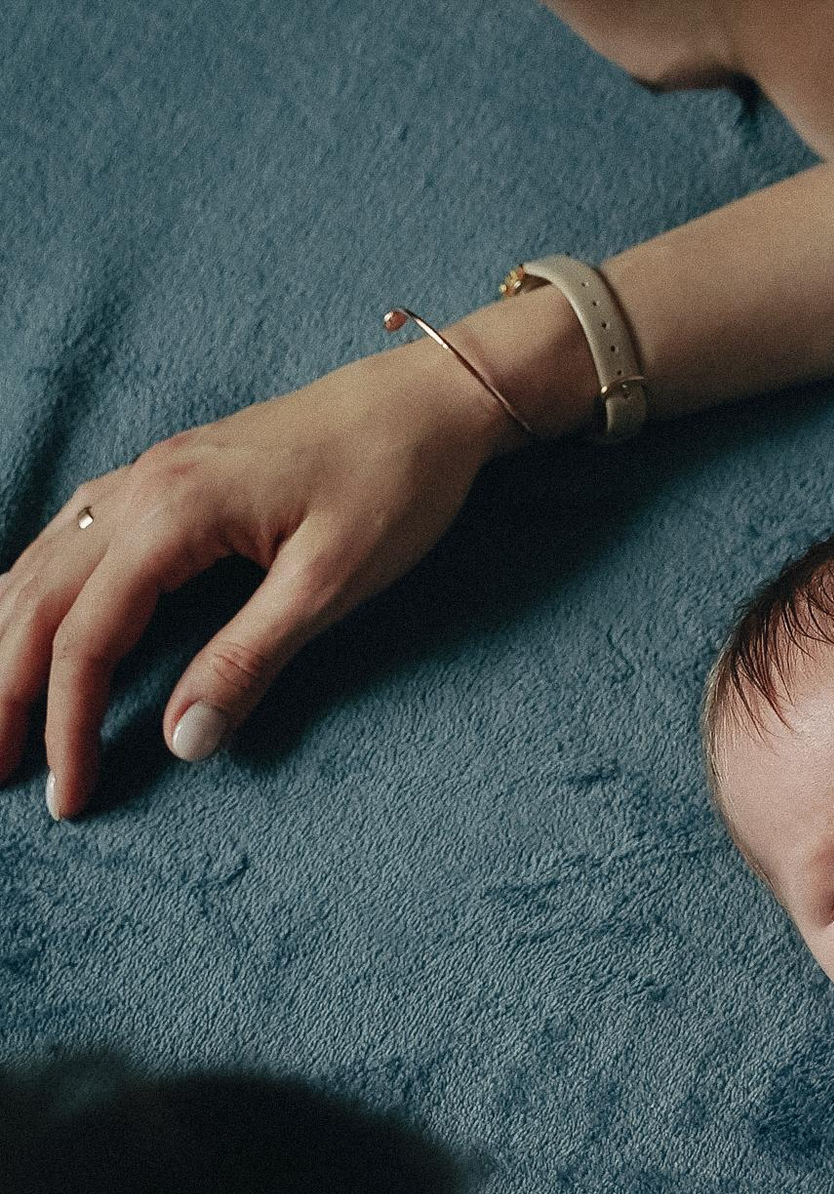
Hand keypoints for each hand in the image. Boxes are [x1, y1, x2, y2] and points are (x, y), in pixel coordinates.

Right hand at [0, 343, 515, 818]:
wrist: (431, 396)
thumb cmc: (396, 482)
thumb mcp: (330, 583)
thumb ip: (249, 660)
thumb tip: (182, 742)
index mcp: (171, 513)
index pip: (87, 640)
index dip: (67, 726)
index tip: (70, 796)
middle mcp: (139, 485)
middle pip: (36, 601)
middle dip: (3, 690)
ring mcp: (148, 472)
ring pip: (41, 563)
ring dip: (6, 639)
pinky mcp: (169, 472)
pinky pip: (70, 533)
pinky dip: (36, 588)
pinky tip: (29, 617)